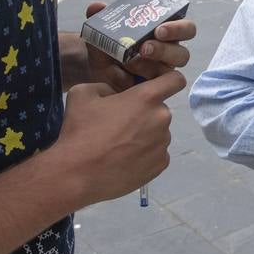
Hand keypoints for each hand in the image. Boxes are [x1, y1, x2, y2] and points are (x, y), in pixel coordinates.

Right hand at [50, 69, 186, 205]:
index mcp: (146, 97)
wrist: (77, 175)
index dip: (167, 79)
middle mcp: (161, 118)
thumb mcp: (83, 93)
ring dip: (144, 133)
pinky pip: (156, 152)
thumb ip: (106, 86)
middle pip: (159, 109)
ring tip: (118, 145)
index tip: (155, 85)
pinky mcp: (161, 164)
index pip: (175, 80)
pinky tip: (124, 159)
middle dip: (143, 112)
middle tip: (119, 123)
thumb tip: (115, 94)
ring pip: (158, 132)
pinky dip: (144, 153)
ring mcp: (163, 143)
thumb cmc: (80, 131)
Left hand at [83, 1, 195, 89]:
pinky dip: (134, 80)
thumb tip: (97, 7)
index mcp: (165, 35)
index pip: (186, 29)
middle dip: (164, 51)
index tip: (159, 29)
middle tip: (145, 48)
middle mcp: (168, 54)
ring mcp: (161, 74)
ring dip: (149, 67)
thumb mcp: (100, 33)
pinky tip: (119, 76)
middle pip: (182, 53)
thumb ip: (100, 19)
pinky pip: (153, 88)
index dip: (178, 28)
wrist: (93, 73)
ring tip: (129, 62)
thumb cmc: (107, 48)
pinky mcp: (152, 89)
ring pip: (168, 73)